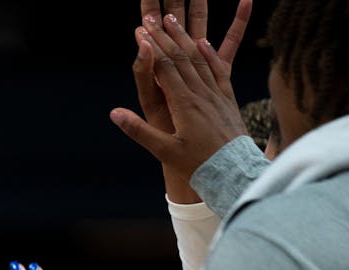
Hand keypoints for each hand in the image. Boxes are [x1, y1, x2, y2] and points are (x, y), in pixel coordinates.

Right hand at [116, 1, 252, 196]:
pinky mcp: (227, 100)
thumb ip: (139, 131)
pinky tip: (204, 43)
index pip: (166, 67)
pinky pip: (218, 70)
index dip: (152, 47)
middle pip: (181, 57)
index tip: (141, 30)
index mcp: (185, 104)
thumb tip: (115, 113)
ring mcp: (216, 95)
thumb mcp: (164, 151)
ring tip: (173, 21)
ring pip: (199, 59)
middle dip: (165, 36)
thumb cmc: (198, 165)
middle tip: (152, 18)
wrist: (234, 174)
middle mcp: (201, 94)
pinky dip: (209, 54)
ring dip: (185, 38)